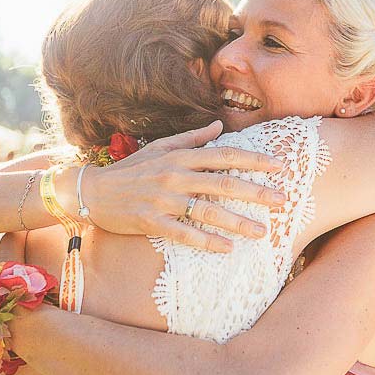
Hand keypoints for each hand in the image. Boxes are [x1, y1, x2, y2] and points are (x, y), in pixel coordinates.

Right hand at [80, 121, 286, 252]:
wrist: (92, 192)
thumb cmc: (130, 170)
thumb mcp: (160, 148)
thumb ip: (192, 139)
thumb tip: (219, 126)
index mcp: (180, 156)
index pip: (225, 155)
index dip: (254, 160)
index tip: (280, 166)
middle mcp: (175, 176)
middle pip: (223, 183)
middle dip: (256, 191)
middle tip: (283, 200)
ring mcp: (164, 199)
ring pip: (208, 210)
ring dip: (237, 222)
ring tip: (262, 232)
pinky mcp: (152, 221)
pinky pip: (184, 233)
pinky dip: (206, 241)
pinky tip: (227, 248)